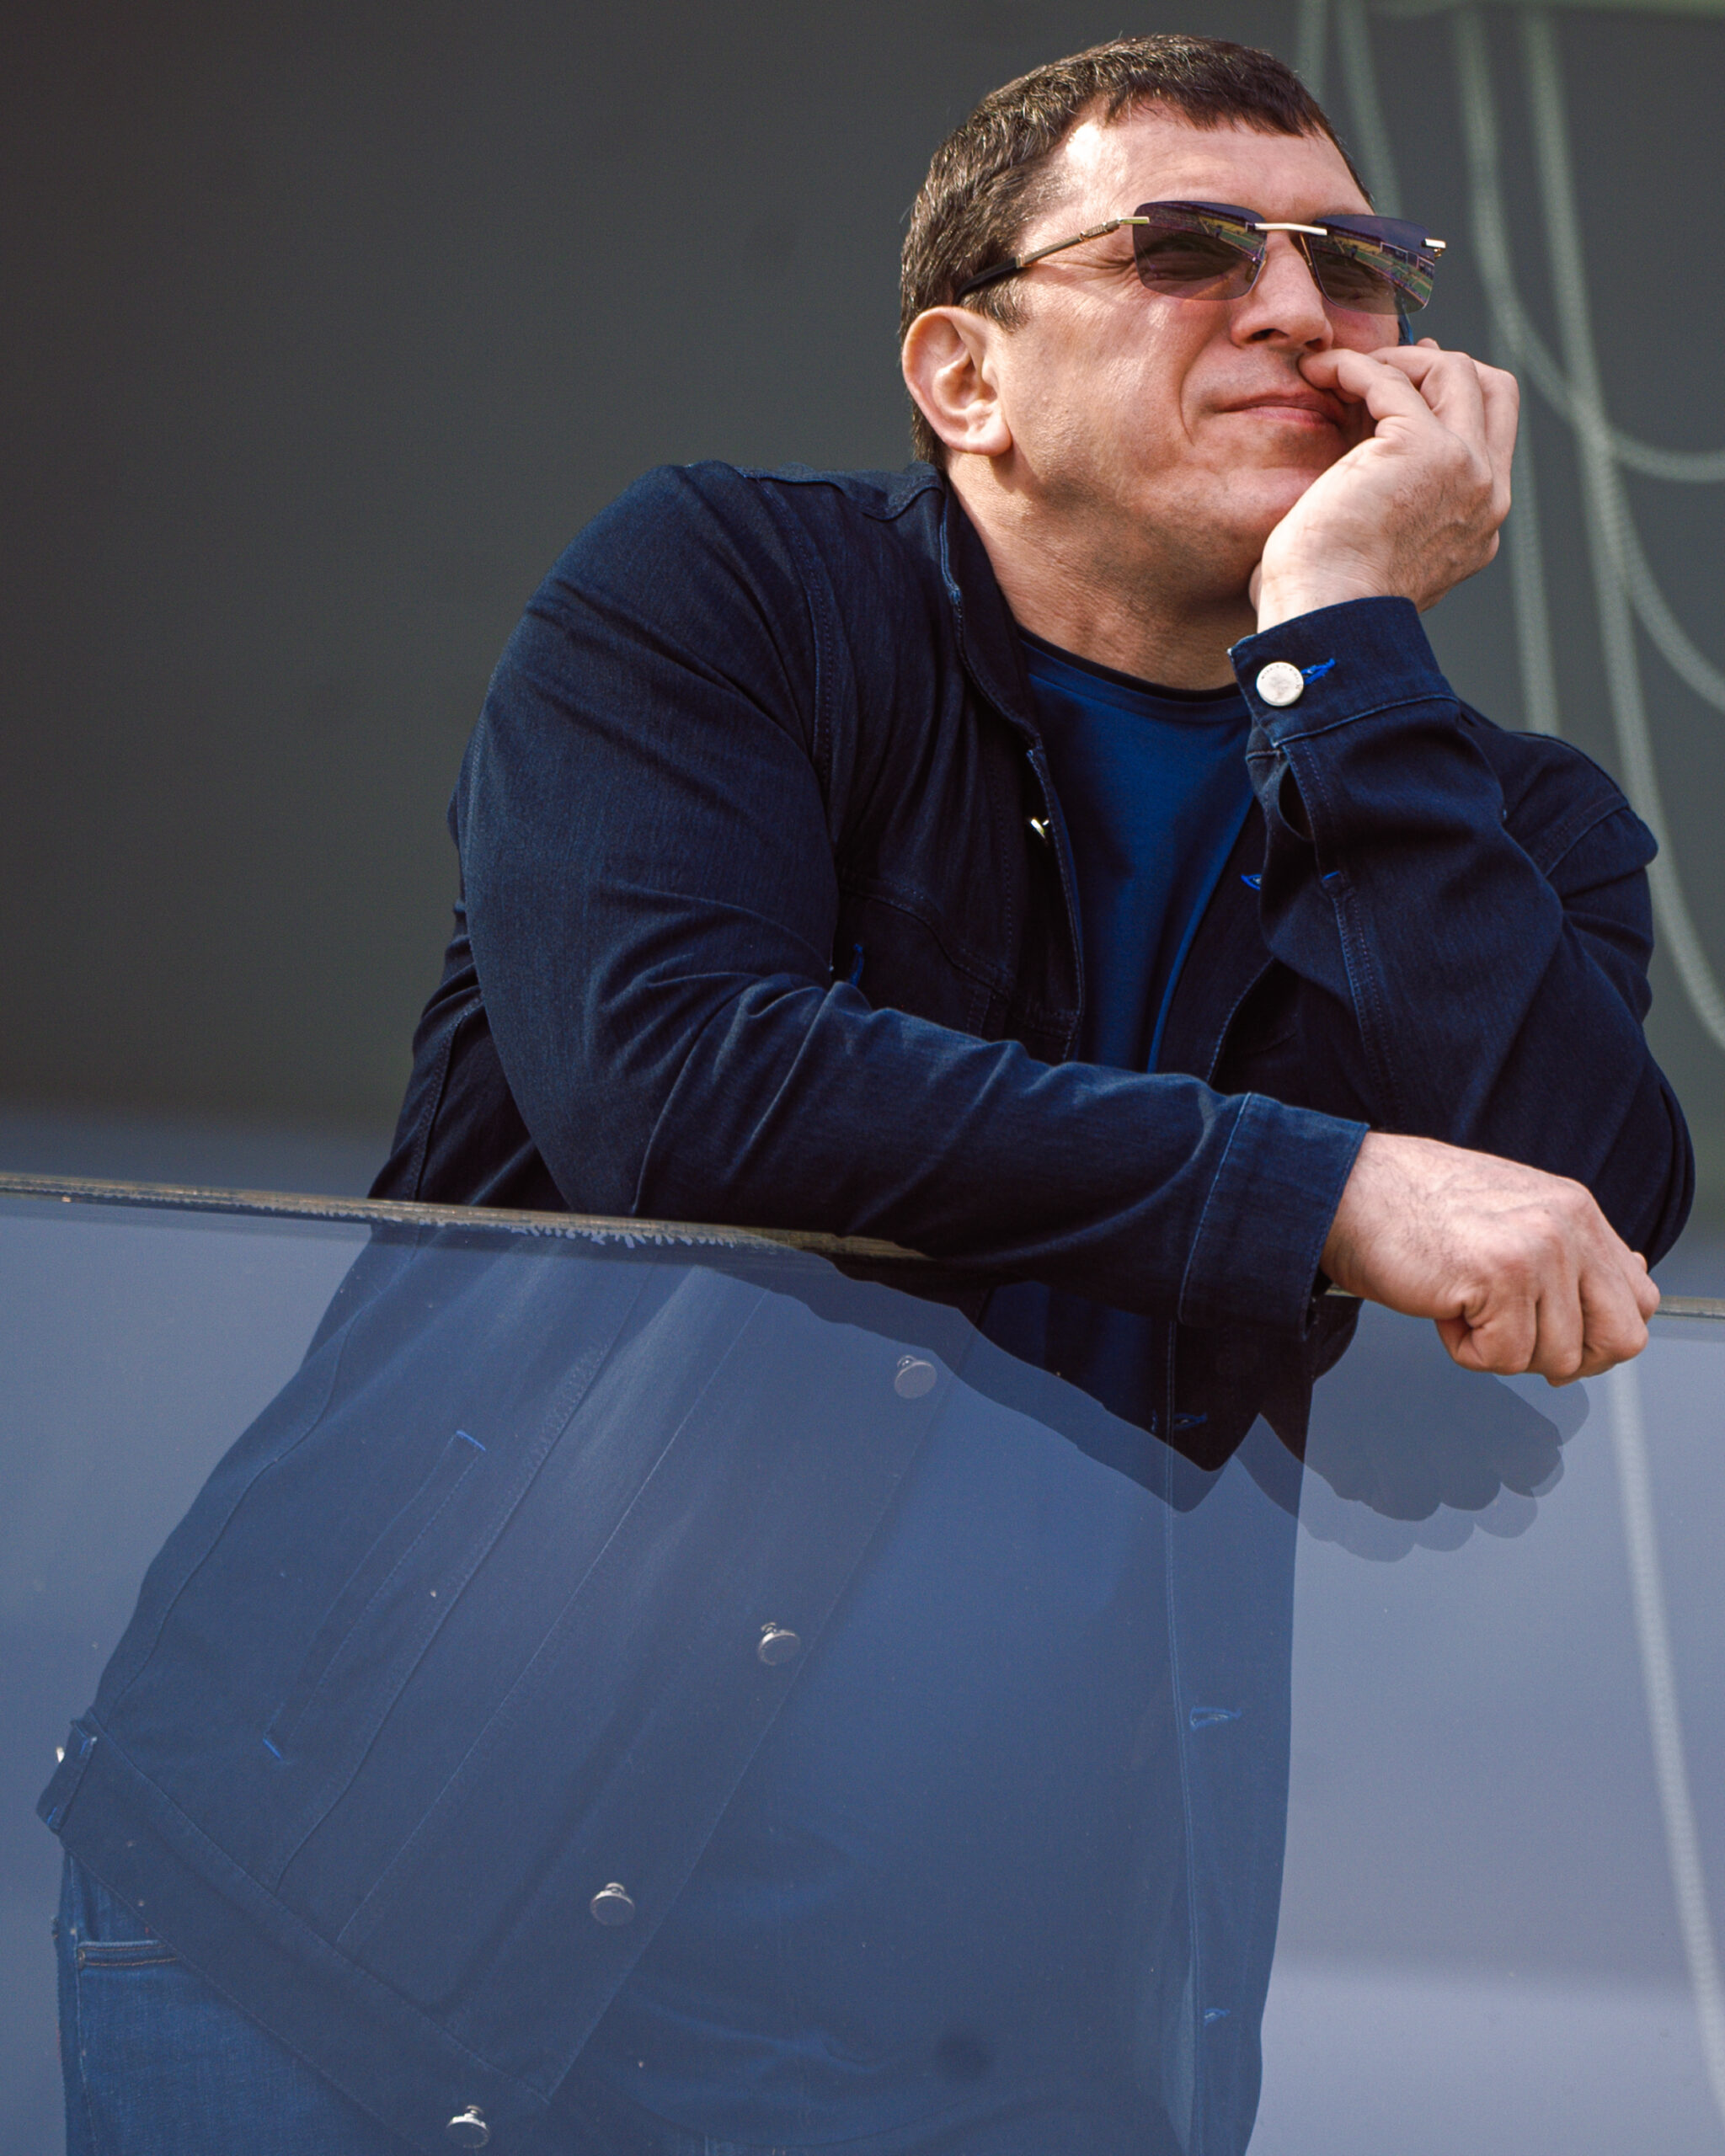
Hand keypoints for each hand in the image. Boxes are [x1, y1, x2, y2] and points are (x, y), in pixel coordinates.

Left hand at [1251, 341, 1518, 629]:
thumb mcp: (1378, 546)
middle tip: (1372, 372)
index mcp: (1477, 523)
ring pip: (1454, 371)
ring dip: (1394, 360)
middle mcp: (1485, 494)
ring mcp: (1464, 468)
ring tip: (1336, 373)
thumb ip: (1395, 500)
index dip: (1440, 399)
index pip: (1486, 433)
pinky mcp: (1424, 449)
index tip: (1388, 389)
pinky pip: (1392, 379)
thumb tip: (1371, 448)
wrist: (1323, 623)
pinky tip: (1318, 373)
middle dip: (1432, 367)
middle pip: (1491, 388)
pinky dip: (1353, 366)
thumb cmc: (1326, 602)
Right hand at [1322, 1132, 1658, 1382]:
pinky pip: (1503, 1358)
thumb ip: (1566, 1253)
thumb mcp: (1511, 1217)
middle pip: (1619, 1339)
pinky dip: (1464, 1348)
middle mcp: (1568, 1224)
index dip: (1598, 1335)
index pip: (1639, 1298)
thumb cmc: (1410, 1209)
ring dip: (1500, 1348)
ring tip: (1462, 1304)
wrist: (1345, 1191)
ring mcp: (1539, 1249)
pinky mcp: (1501, 1276)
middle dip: (1565, 1357)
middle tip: (1511, 1336)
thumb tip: (1612, 1295)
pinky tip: (1443, 1305)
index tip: (1553, 1335)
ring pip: (1556, 1358)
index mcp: (1575, 1210)